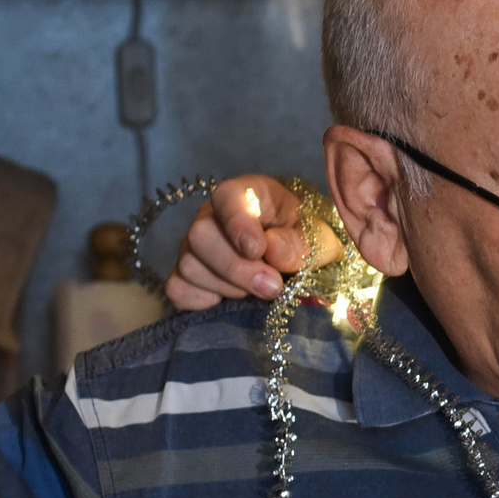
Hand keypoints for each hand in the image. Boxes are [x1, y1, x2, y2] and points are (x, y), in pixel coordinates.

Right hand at [163, 175, 329, 309]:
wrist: (298, 266)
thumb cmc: (307, 244)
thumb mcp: (321, 242)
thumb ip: (302, 244)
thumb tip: (272, 248)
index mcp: (248, 195)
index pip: (227, 196)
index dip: (237, 223)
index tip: (257, 250)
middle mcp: (212, 215)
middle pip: (199, 235)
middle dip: (236, 268)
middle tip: (271, 286)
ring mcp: (193, 246)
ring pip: (189, 265)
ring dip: (228, 288)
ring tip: (257, 291)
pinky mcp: (184, 275)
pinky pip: (178, 289)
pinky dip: (203, 302)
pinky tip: (229, 301)